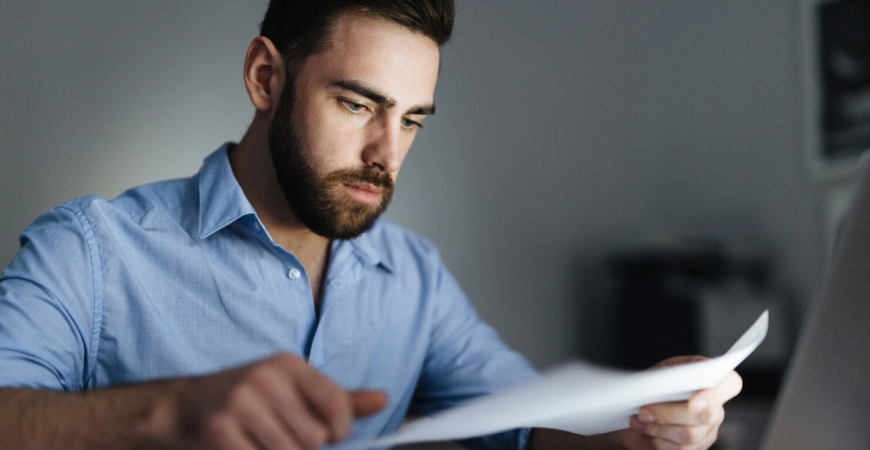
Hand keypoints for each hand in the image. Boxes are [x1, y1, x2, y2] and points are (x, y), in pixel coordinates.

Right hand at [156, 353, 386, 449]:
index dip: (340, 431)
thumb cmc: (249, 398)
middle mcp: (265, 378)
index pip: (337, 404)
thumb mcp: (294, 389)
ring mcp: (240, 403)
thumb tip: (382, 399)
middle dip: (304, 448)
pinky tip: (247, 447)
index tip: (331, 436)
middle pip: (314, 438)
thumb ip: (339, 399)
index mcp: (288, 364)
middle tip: (283, 437)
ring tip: (263, 442)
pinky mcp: (220, 431)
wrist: (184, 406)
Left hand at [611, 356, 742, 449]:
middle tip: (643, 411)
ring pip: (691, 435)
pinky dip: (659, 441)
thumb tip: (662, 385)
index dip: (716, 394)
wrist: (635, 411)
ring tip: (638, 420)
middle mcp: (715, 406)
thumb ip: (665, 377)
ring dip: (659, 428)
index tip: (692, 403)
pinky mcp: (697, 448)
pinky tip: (647, 433)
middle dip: (669, 413)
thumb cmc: (649, 387)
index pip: (730, 384)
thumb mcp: (655, 373)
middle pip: (706, 415)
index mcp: (709, 379)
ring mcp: (708, 430)